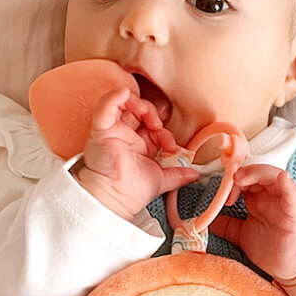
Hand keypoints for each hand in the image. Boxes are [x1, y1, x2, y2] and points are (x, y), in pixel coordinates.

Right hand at [72, 88, 198, 218]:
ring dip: (139, 104)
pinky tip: (125, 94)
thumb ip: (178, 175)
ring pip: (124, 103)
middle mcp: (125, 135)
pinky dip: (114, 97)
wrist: (116, 200)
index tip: (171, 146)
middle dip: (153, 113)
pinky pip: (104, 107)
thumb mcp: (161, 180)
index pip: (152, 125)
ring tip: (148, 117)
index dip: (164, 131)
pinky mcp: (101, 130)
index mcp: (138, 144)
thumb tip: (195, 174)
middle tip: (159, 127)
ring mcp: (112, 131)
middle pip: (139, 110)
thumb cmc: (130, 192)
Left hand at [209, 164, 295, 282]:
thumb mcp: (242, 235)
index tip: (221, 195)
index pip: (244, 178)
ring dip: (258, 173)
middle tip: (230, 181)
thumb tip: (204, 221)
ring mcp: (284, 203)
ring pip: (274, 176)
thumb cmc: (272, 249)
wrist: (293, 268)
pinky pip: (293, 195)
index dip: (231, 181)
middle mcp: (271, 196)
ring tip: (242, 178)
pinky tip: (283, 178)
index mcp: (258, 199)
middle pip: (257, 172)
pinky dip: (288, 185)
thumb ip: (226, 226)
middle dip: (241, 173)